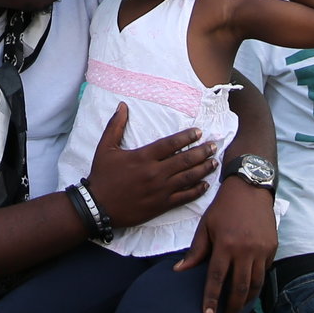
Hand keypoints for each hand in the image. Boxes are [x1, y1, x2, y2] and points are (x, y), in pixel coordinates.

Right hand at [85, 104, 216, 227]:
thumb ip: (115, 126)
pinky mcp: (161, 205)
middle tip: (214, 146)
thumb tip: (122, 106)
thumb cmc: (102, 177)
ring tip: (215, 162)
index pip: (170, 144)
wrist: (98, 207)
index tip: (199, 132)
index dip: (187, 137)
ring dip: (203, 169)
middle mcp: (155, 172)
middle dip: (202, 151)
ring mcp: (160, 190)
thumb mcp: (105, 148)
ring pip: (188, 177)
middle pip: (184, 160)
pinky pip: (184, 197)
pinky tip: (205, 185)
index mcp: (143, 157)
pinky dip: (197, 190)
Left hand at [175, 168, 275, 312]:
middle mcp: (245, 250)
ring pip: (256, 284)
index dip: (211, 299)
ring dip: (246, 300)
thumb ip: (196, 251)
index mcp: (226, 244)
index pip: (217, 279)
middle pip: (239, 288)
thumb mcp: (205, 226)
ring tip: (238, 311)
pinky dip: (257, 283)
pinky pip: (264, 272)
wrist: (250, 188)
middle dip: (232, 309)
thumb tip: (179, 271)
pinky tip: (249, 291)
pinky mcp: (273, 248)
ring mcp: (262, 250)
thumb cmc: (223, 207)